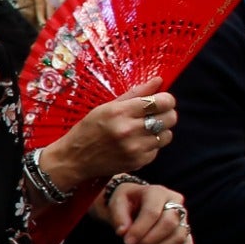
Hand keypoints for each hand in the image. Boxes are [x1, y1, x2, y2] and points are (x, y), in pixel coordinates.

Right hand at [41, 79, 175, 189]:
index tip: (160, 102)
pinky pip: (157, 150)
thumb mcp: (107, 106)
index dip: (166, 100)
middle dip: (166, 114)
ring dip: (160, 132)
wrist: (74, 159)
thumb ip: (135, 94)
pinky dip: (151, 146)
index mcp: (121, 112)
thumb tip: (158, 81)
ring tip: (144, 131)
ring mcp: (134, 148)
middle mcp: (129, 130)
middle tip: (154, 116)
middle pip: (170, 118)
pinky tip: (137, 144)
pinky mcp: (137, 162)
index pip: (163, 102)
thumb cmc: (88, 129)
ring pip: (167, 135)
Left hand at [104, 181, 192, 243]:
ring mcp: (183, 216)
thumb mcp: (117, 202)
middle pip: (169, 224)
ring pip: (179, 235)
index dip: (140, 230)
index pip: (153, 212)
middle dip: (149, 240)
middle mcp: (175, 201)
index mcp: (157, 192)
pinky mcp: (184, 229)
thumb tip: (123, 232)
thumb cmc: (126, 201)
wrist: (134, 201)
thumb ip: (119, 216)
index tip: (127, 241)